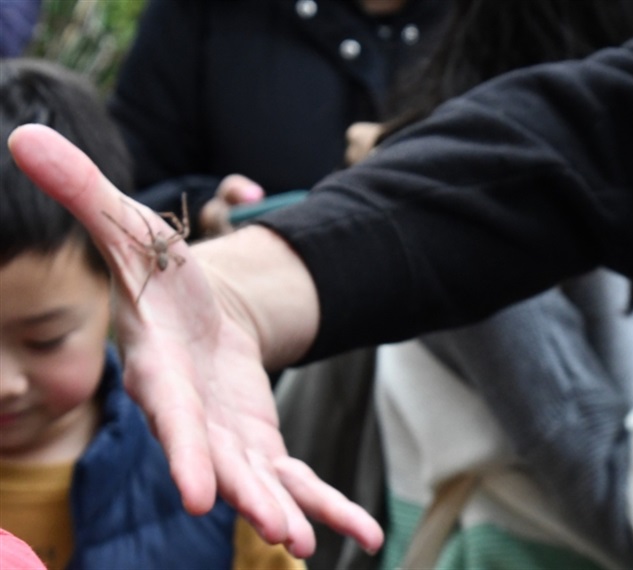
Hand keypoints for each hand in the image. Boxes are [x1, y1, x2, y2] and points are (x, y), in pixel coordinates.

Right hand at [7, 125, 382, 557]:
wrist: (191, 305)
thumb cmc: (154, 273)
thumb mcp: (128, 228)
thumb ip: (86, 195)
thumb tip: (23, 133)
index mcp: (162, 374)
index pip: (172, 417)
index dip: (183, 452)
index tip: (195, 496)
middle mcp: (193, 417)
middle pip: (222, 463)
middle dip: (250, 496)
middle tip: (283, 532)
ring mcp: (228, 436)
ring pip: (260, 480)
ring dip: (288, 510)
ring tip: (311, 543)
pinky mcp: (259, 440)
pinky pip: (296, 478)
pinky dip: (329, 503)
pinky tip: (365, 535)